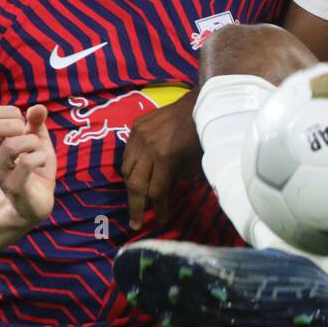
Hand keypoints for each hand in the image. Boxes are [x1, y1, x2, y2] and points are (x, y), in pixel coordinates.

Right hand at [0, 104, 55, 225]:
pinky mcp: (14, 187)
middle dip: (18, 125)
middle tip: (30, 137)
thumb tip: (38, 107)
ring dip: (32, 143)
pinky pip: (26, 163)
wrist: (36, 203)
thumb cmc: (35, 170)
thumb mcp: (39, 142)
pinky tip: (41, 162)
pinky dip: (40, 157)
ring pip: (10, 145)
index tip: (24, 125)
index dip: (12, 112)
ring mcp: (0, 173)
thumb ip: (37, 124)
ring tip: (37, 151)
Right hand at [121, 91, 201, 229]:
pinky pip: (127, 152)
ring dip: (131, 186)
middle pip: (135, 184)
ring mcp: (138, 136)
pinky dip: (131, 166)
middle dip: (136, 206)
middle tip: (136, 221)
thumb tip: (161, 194)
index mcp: (165, 158)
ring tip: (136, 199)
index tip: (161, 220)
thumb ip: (175, 179)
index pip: (156, 191)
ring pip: (126, 169)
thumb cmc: (201, 136)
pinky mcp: (135, 126)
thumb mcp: (193, 163)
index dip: (158, 208)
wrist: (199, 105)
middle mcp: (148, 148)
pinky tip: (136, 175)